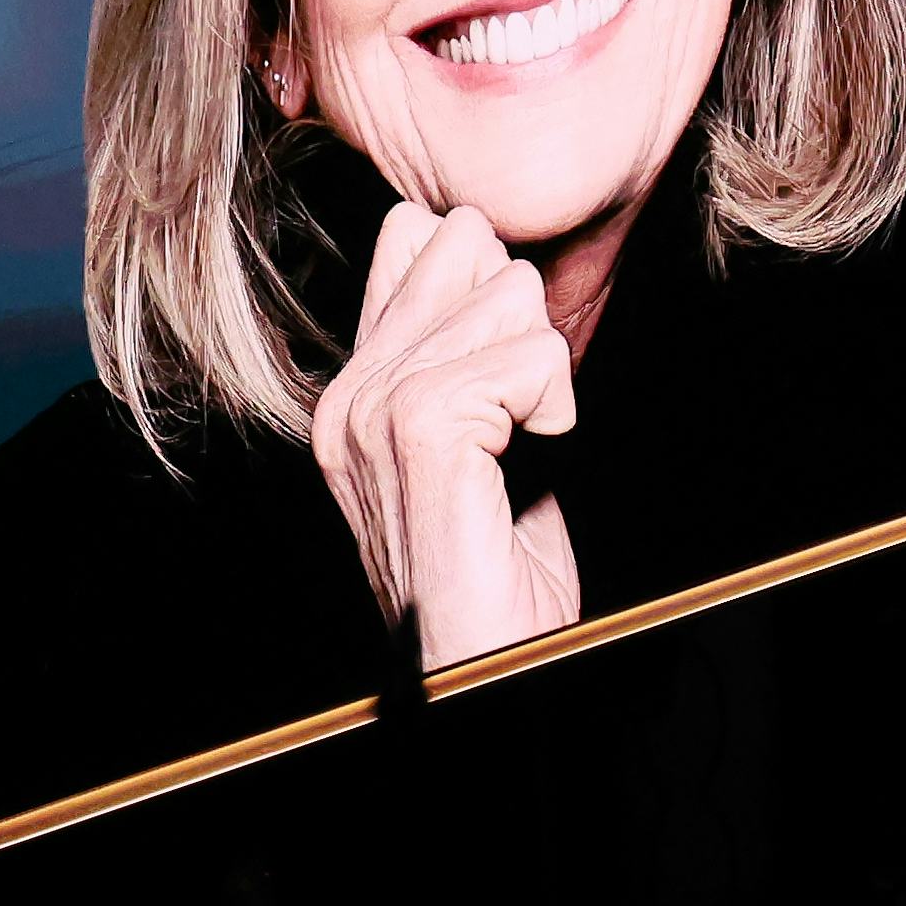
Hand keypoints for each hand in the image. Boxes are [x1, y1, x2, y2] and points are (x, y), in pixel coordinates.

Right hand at [311, 199, 586, 668]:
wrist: (482, 663)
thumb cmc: (498, 573)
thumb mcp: (489, 446)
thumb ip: (480, 361)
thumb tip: (499, 262)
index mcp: (357, 392)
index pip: (411, 242)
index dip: (487, 270)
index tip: (517, 365)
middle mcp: (349, 397)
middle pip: (466, 252)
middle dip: (528, 328)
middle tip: (523, 424)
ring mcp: (372, 414)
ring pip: (505, 299)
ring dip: (547, 377)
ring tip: (523, 451)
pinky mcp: (418, 435)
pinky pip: (526, 357)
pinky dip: (556, 404)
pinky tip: (532, 458)